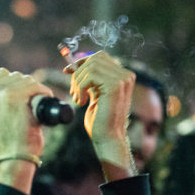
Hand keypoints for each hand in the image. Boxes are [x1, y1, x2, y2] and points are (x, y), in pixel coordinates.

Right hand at [0, 67, 49, 159]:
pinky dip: (43, 93)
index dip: (14, 86)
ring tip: (34, 107)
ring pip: (27, 80)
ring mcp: (1, 93)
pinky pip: (36, 86)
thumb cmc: (5, 140)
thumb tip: (13, 81)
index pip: (1, 75)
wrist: (12, 157)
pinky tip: (42, 104)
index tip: (21, 97)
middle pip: (15, 76)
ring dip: (34, 91)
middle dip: (25, 88)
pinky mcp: (17, 97)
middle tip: (30, 105)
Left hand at [64, 51, 135, 174]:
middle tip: (73, 91)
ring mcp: (123, 79)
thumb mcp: (94, 93)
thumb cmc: (100, 119)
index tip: (68, 71)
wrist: (108, 137)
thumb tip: (73, 64)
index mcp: (123, 76)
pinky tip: (81, 101)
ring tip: (77, 98)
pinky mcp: (115, 86)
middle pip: (95, 59)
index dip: (82, 61)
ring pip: (91, 66)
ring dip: (78, 82)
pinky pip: (90, 75)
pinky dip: (80, 87)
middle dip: (78, 73)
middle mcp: (126, 75)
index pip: (100, 56)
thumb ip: (90, 78)